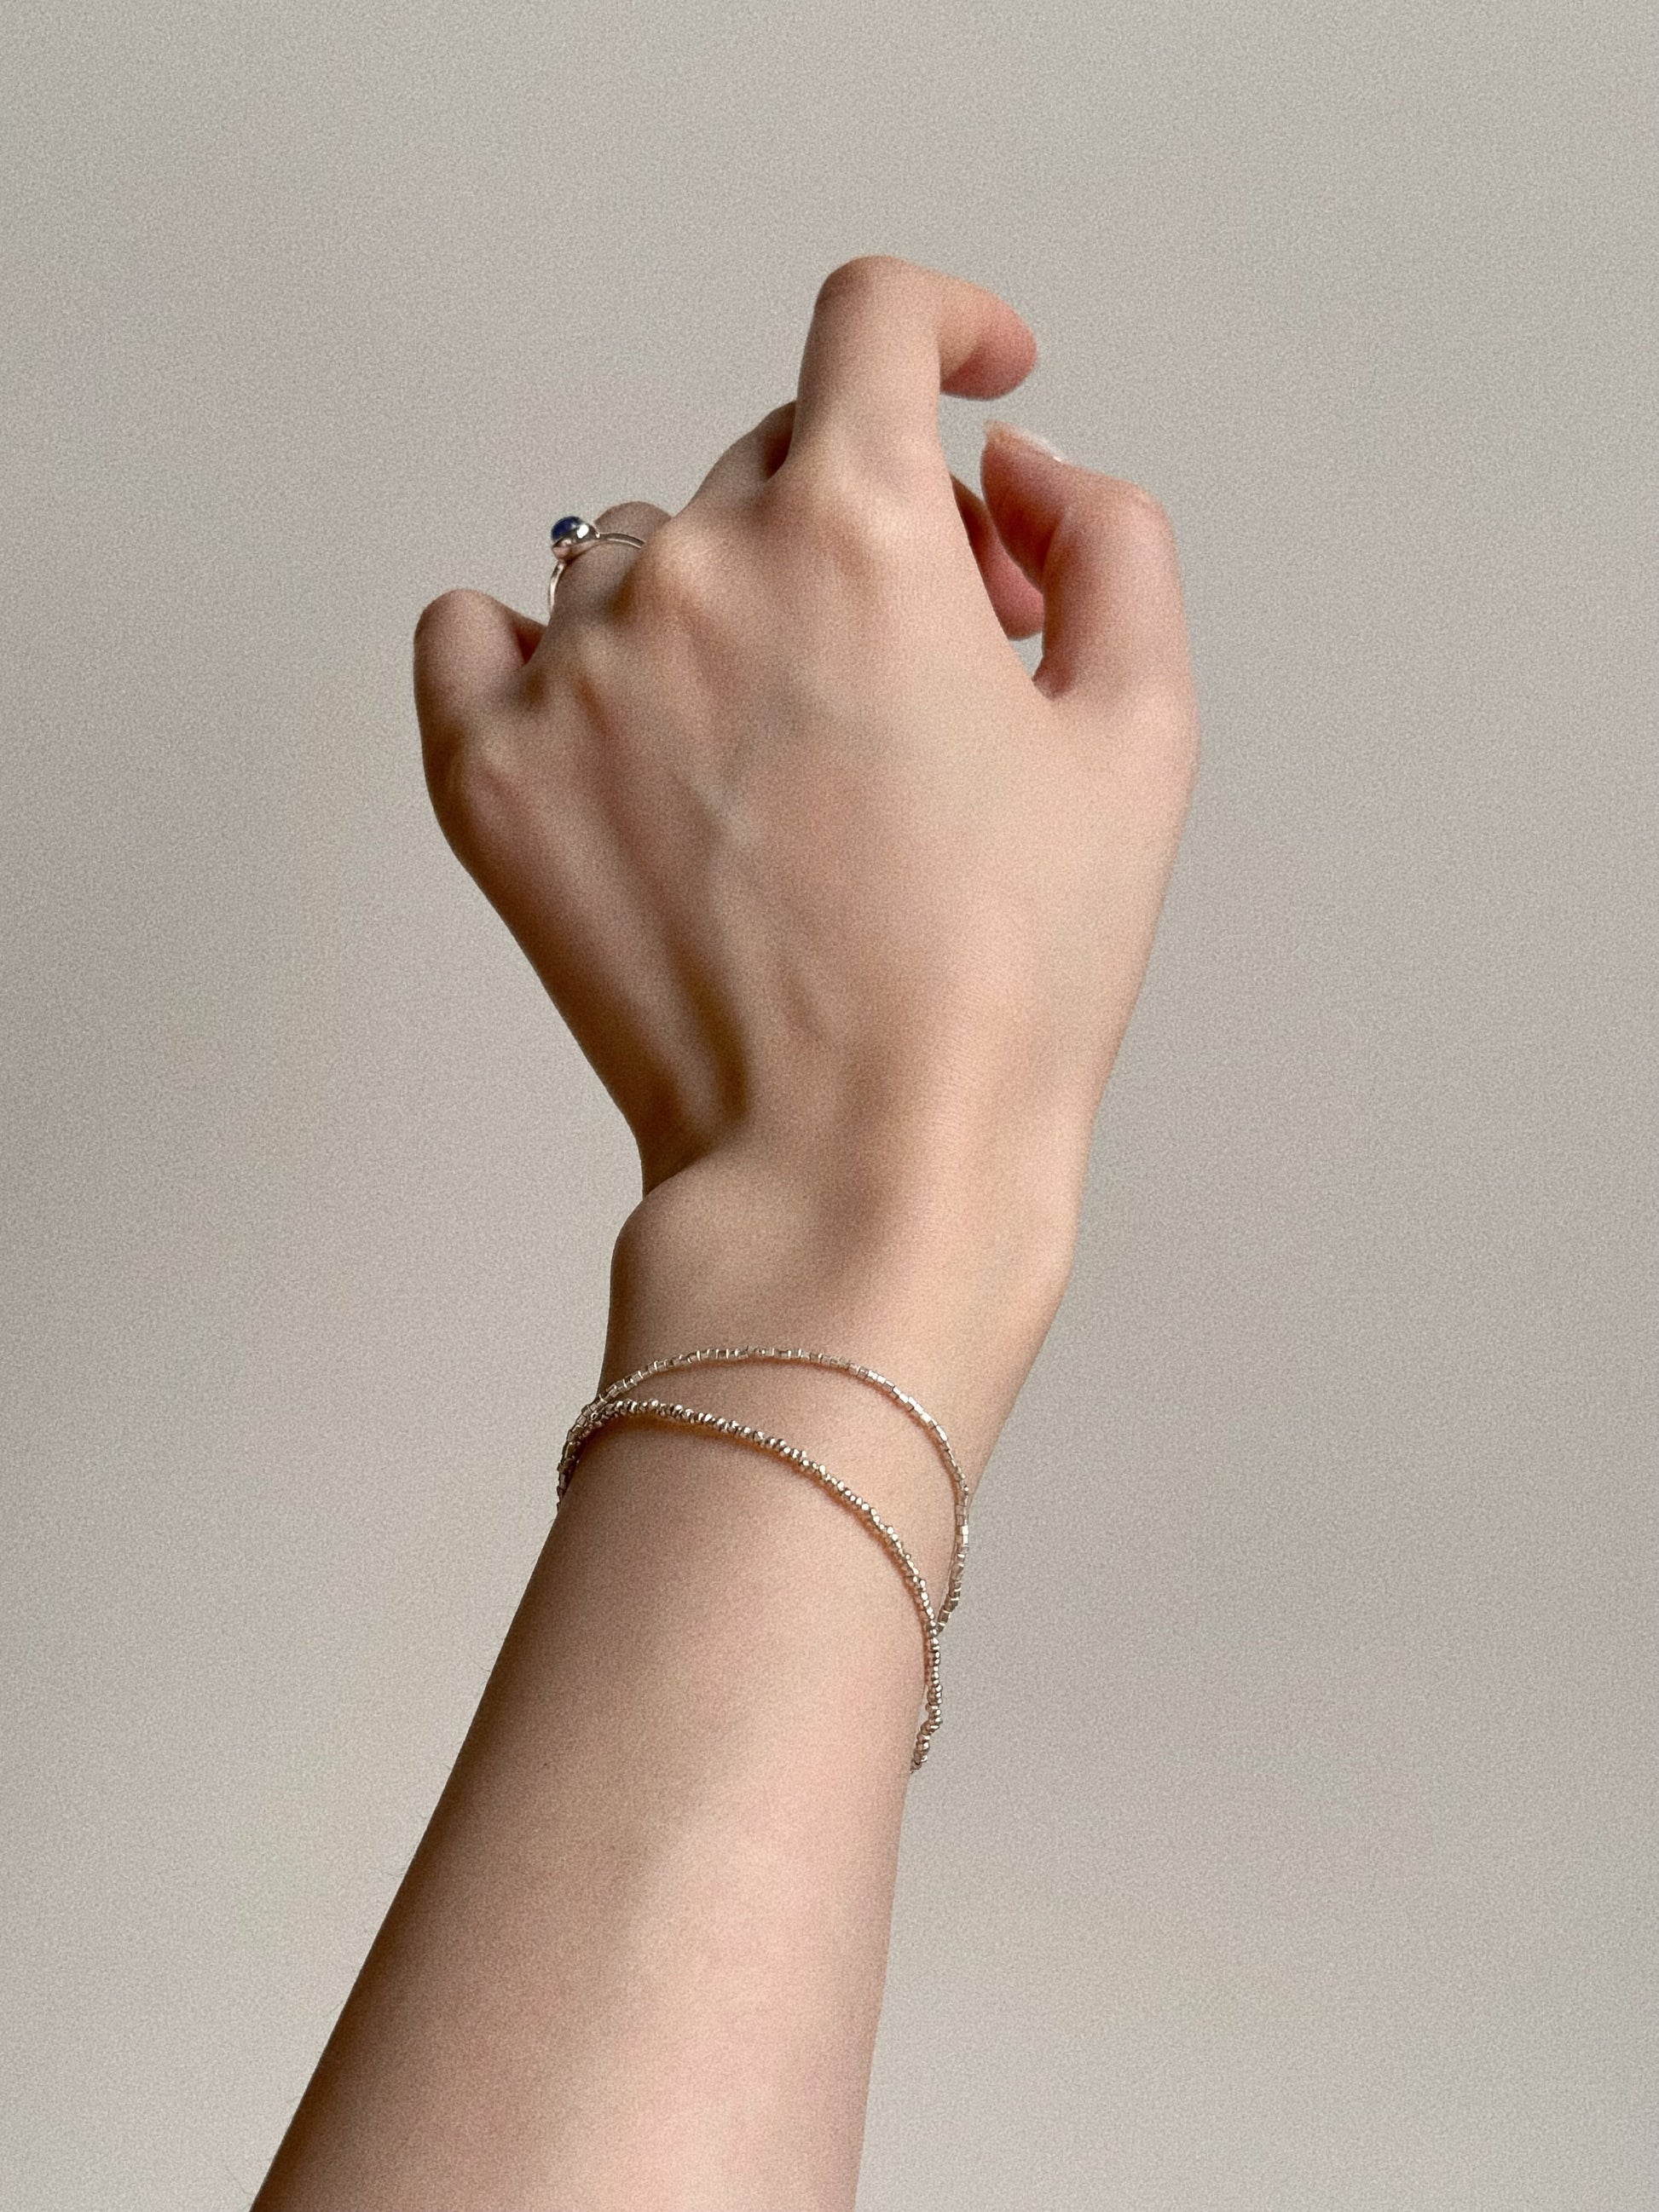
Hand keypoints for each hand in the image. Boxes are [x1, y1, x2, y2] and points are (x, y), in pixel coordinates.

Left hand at [412, 256, 1196, 1471]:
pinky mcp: (487, 776)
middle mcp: (696, 570)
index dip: (946, 326)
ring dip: (726, 597)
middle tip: (931, 662)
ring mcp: (574, 672)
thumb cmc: (1005, 979)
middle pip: (776, 458)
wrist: (858, 1161)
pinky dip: (539, 644)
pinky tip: (617, 713)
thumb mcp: (1140, 735)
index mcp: (859, 531)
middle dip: (873, 524)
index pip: (876, 321)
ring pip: (643, 547)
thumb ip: (1108, 541)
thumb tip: (1018, 473)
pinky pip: (477, 631)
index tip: (972, 373)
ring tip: (788, 738)